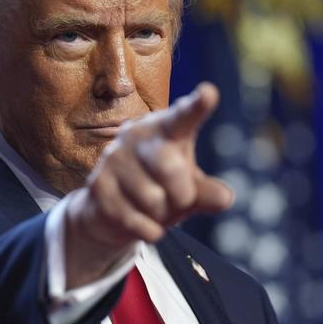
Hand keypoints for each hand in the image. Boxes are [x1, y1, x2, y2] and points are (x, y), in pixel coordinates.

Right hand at [64, 82, 233, 288]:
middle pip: (170, 167)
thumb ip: (207, 192)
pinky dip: (148, 230)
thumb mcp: (189, 190)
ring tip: (151, 206)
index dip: (196, 107)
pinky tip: (140, 222)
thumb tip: (224, 197)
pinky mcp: (98, 185)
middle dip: (182, 195)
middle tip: (178, 199)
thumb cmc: (160, 190)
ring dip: (161, 214)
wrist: (110, 212)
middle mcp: (137, 135)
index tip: (208, 93)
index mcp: (165, 128)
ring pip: (153, 199)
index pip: (183, 117)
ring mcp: (113, 158)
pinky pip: (136, 220)